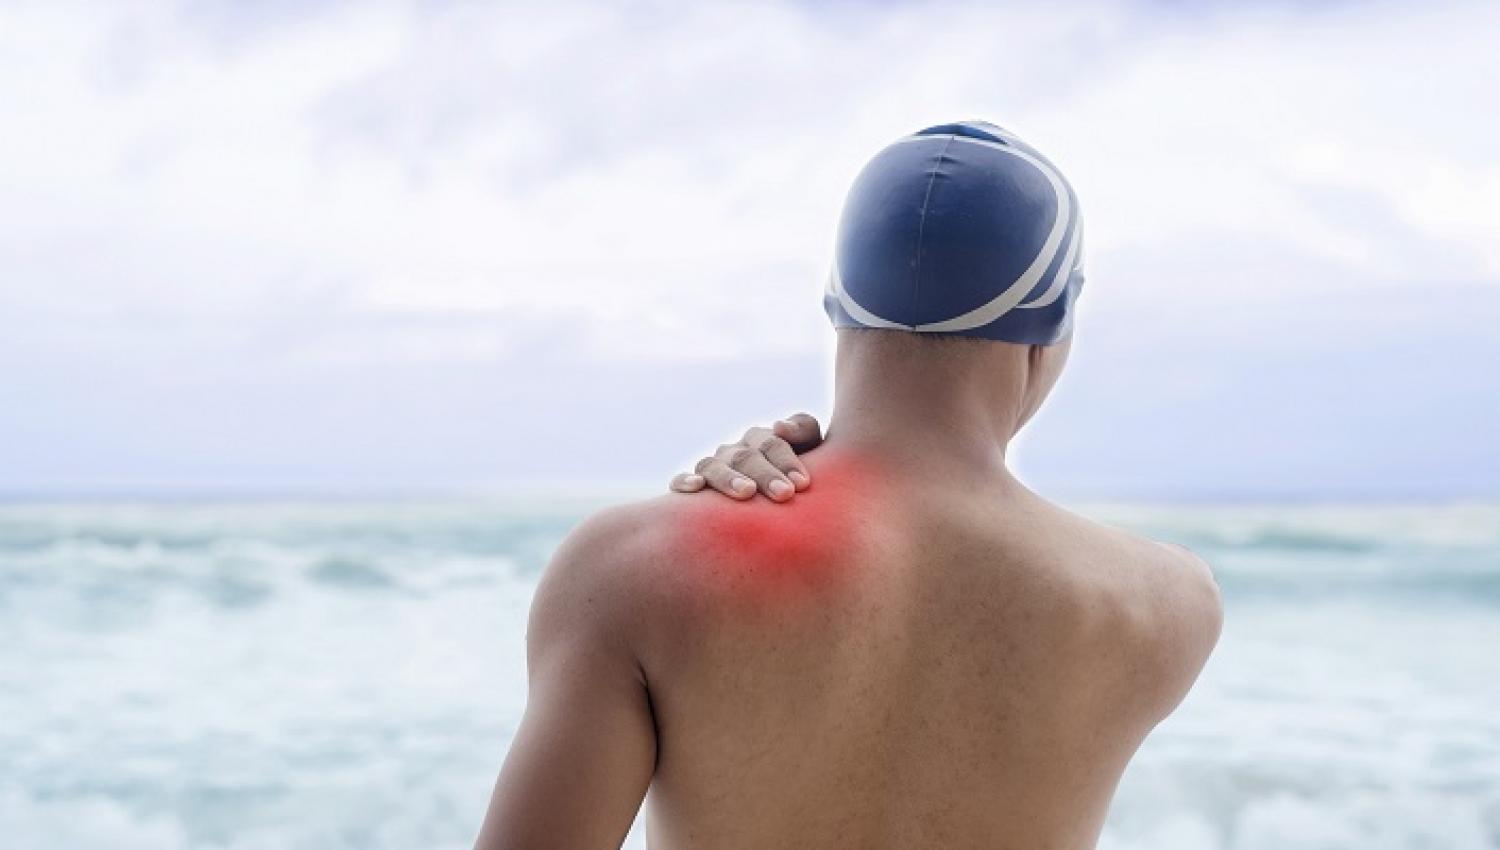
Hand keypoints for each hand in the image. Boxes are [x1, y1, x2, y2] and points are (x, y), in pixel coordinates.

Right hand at [669, 413, 823, 501]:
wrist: (780, 512)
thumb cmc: (799, 480)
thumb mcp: (812, 451)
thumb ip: (803, 431)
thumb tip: (778, 426)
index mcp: (761, 440)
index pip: (771, 443)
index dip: (786, 461)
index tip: (802, 484)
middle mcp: (734, 452)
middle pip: (744, 456)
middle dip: (765, 474)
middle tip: (784, 494)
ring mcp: (712, 468)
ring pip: (712, 466)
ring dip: (728, 478)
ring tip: (746, 493)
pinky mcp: (693, 487)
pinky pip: (680, 480)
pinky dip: (684, 481)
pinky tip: (695, 488)